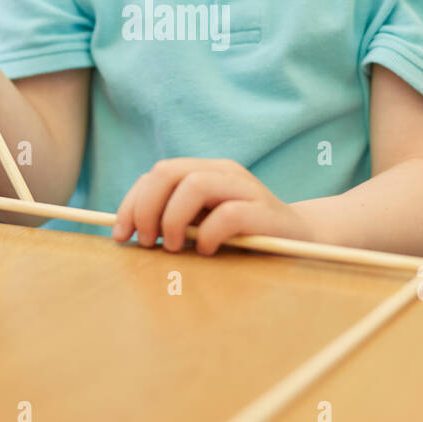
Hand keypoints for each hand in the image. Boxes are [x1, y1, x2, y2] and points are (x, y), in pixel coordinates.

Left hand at [111, 157, 313, 254]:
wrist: (301, 240)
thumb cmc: (243, 237)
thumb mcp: (202, 225)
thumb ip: (174, 220)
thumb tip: (130, 233)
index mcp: (205, 170)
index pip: (156, 174)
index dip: (131, 202)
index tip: (121, 235)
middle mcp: (224, 172)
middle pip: (168, 171)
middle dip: (146, 208)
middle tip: (146, 241)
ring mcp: (246, 188)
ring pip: (194, 184)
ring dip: (172, 219)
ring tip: (172, 247)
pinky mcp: (264, 212)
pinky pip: (227, 215)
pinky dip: (208, 235)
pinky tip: (207, 251)